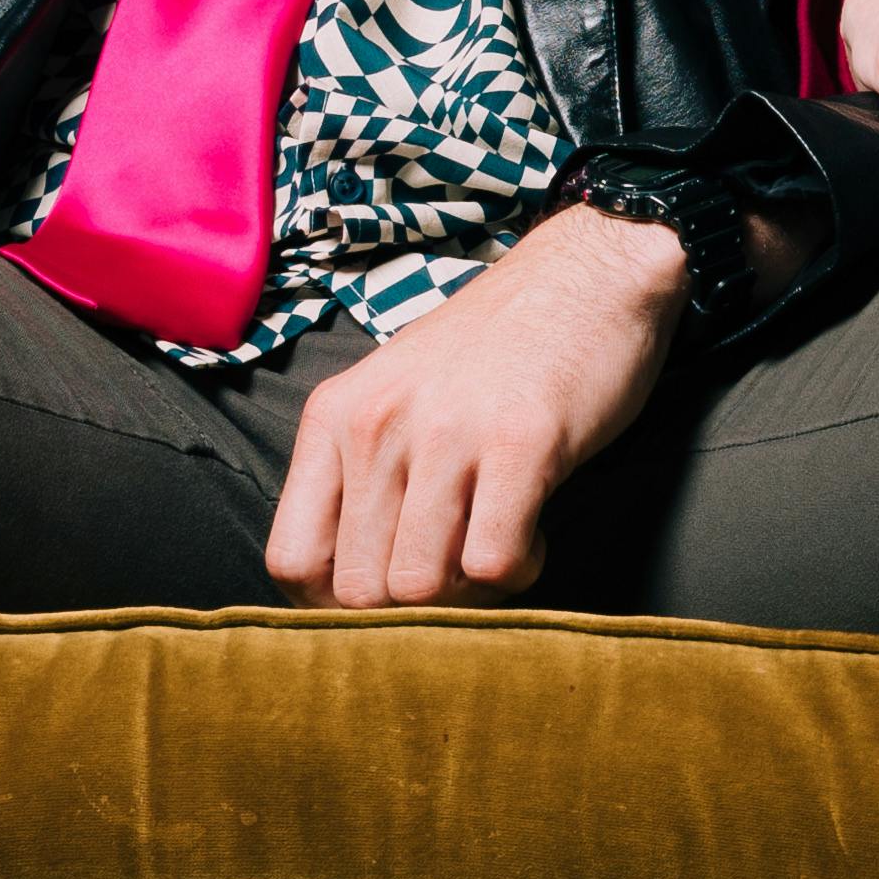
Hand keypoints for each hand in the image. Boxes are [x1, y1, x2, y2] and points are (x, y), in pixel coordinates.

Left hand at [264, 206, 686, 607]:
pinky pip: (493, 564)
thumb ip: (361, 475)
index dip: (334, 605)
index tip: (385, 595)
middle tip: (456, 568)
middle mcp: (376, 423)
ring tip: (495, 545)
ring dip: (466, 594)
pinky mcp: (520, 442)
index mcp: (334, 415)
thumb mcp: (394, 395)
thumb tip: (348, 590)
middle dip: (412, 607)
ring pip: (419, 587)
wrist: (587, 272)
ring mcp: (446, 431)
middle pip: (358, 589)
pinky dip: (518, 571)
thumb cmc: (492, 350)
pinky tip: (532, 531)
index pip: (291, 559)